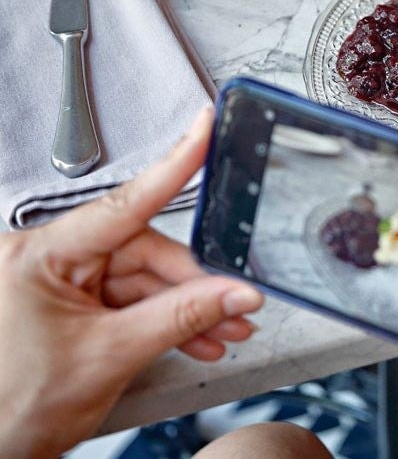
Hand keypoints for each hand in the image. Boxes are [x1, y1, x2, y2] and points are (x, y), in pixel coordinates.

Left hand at [0, 108, 264, 456]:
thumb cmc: (14, 408)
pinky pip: (133, 301)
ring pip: (145, 280)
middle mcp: (47, 260)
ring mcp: (60, 283)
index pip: (125, 203)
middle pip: (145, 252)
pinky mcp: (73, 305)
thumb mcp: (112, 356)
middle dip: (195, 285)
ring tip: (224, 333)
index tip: (203, 129)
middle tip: (236, 305)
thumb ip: (183, 318)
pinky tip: (198, 340)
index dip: (174, 164)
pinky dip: (168, 322)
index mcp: (39, 257)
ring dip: (188, 310)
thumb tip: (235, 294)